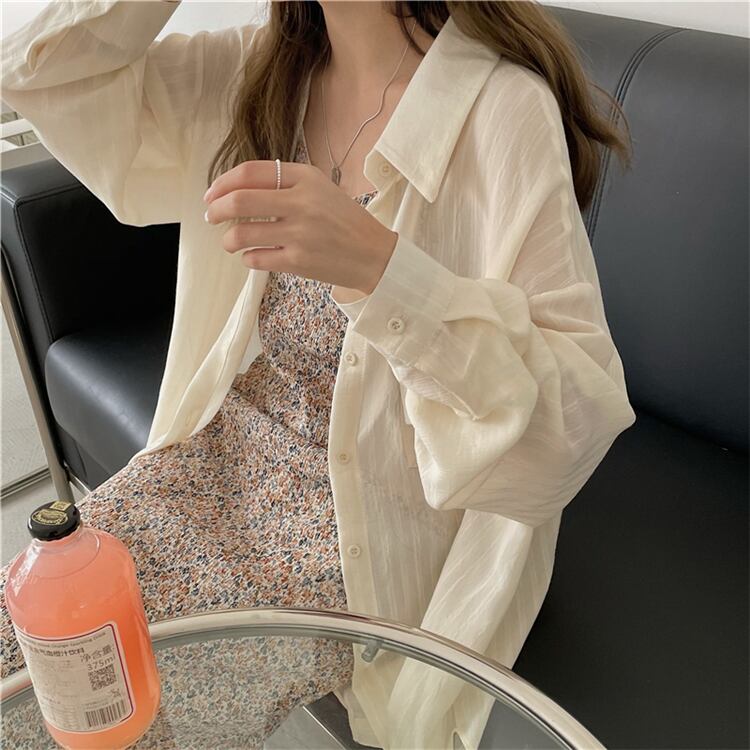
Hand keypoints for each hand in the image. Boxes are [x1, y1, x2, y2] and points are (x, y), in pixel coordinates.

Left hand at [203, 159, 397, 294]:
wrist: (374, 254)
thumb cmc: (343, 221)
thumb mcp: (319, 188)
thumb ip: (283, 182)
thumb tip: (235, 190)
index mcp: (304, 178)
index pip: (250, 173)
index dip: (222, 183)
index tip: (212, 194)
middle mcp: (301, 203)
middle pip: (239, 201)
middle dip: (216, 210)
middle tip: (212, 216)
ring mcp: (299, 234)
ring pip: (241, 234)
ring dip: (228, 239)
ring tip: (231, 242)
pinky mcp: (298, 262)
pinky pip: (255, 259)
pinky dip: (247, 258)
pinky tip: (254, 255)